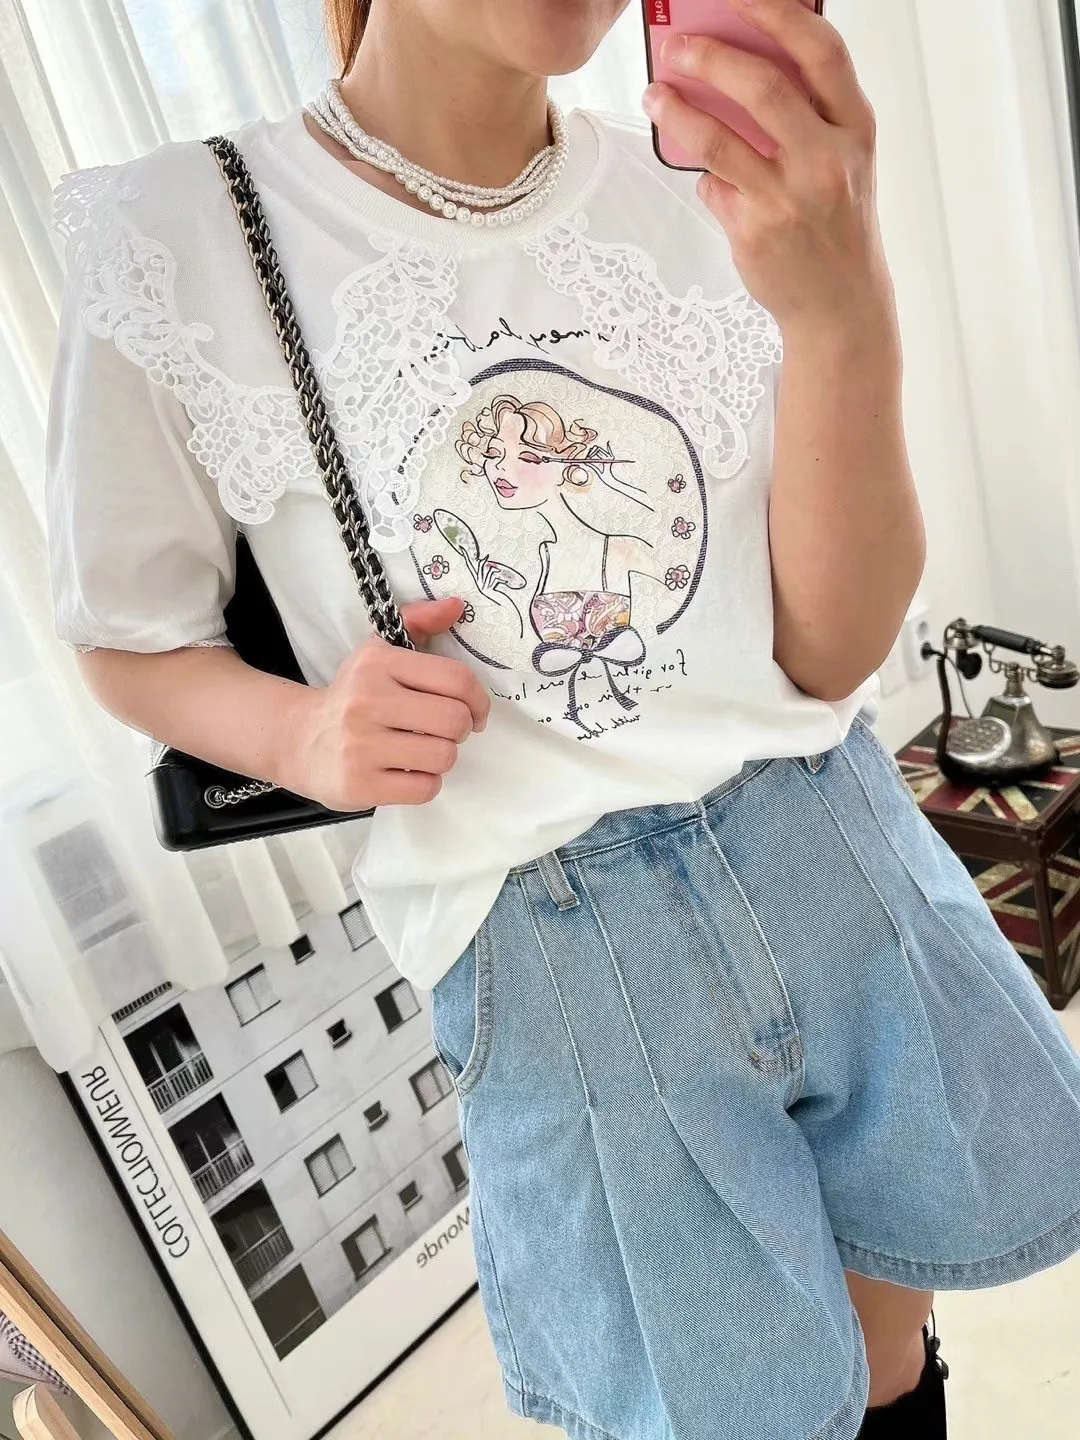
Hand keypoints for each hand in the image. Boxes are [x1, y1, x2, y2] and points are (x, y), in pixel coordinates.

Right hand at [288, 596, 490, 810]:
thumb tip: (458, 606)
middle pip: (454, 720)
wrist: (299, 740)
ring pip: (443, 756)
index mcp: (377, 663)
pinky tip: (407, 773)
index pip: (455, 678)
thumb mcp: (379, 654)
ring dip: (443, 758)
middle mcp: (366, 701)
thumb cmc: (353, 697)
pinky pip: (424, 788)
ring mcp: (360, 746)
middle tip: (447, 732)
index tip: (474, 711)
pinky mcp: (359, 785)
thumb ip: (419, 624)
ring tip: (423, 752)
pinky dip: (425, 783)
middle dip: (461, 730)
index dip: (478, 699)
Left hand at [642, 0, 894, 336]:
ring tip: (655, 95)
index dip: (777, 13)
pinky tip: (703, 175)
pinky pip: (714, 187)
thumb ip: (804, 117)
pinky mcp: (757, 231)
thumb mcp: (840, 161)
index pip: (821, 51)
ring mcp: (791, 197)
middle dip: (712, 56)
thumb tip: (736, 73)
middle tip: (678, 44)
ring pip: (720, 140)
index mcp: (856, 128)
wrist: (841, 305)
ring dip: (679, 111)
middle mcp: (828, 159)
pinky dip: (705, 177)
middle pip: (764, 87)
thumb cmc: (835, 223)